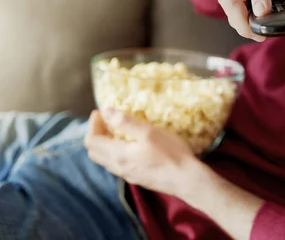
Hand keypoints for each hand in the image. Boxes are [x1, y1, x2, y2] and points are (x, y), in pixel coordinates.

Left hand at [84, 109, 199, 196]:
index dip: (92, 124)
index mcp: (118, 155)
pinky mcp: (136, 178)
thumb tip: (106, 112)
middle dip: (96, 133)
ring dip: (105, 144)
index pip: (92, 141)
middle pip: (94, 152)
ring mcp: (127, 175)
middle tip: (106, 120)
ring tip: (116, 130)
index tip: (101, 112)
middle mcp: (118, 167)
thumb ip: (126, 122)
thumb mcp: (149, 132)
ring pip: (105, 160)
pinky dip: (114, 152)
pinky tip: (129, 146)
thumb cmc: (170, 153)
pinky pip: (116, 165)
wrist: (186, 180)